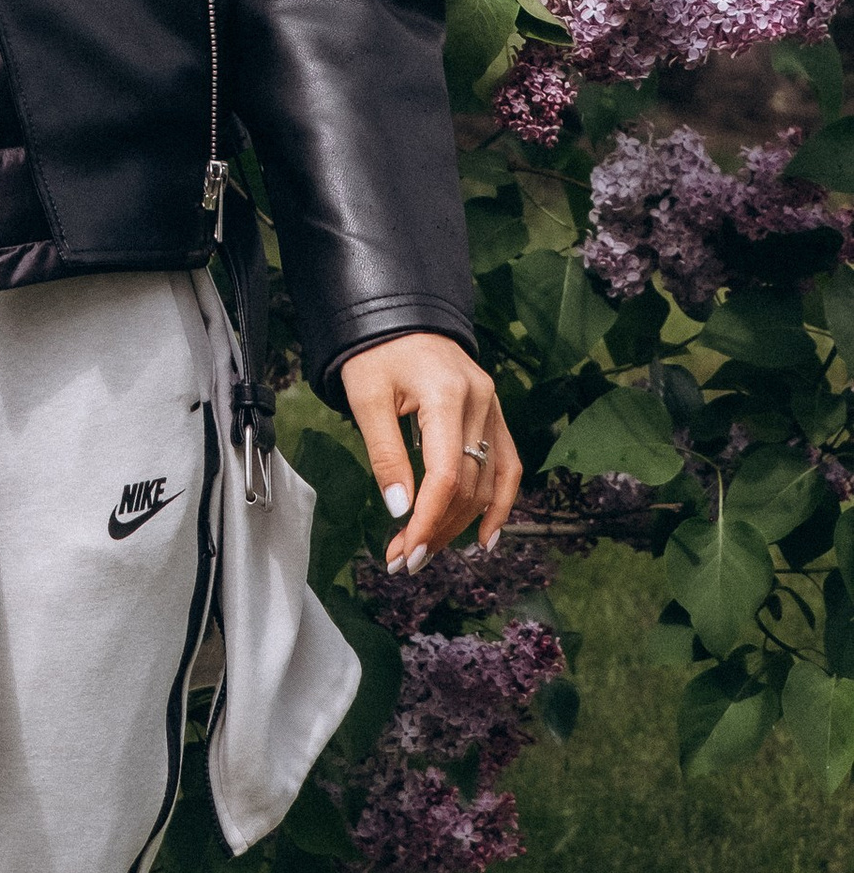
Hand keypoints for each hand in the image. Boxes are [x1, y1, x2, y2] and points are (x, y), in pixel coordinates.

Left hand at [341, 333, 520, 572]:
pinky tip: (485, 538)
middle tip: (404, 559)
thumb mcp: (366, 397)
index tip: (406, 552)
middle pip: (468, 485)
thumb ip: (385, 453)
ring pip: (488, 482)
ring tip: (430, 551)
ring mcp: (493, 407)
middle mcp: (480, 401)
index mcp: (446, 394)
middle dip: (438, 528)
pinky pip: (507, 465)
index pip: (446, 475)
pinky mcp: (494, 413)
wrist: (397, 313)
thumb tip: (401, 511)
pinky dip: (499, 503)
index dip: (428, 520)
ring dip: (461, 524)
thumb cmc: (375, 351)